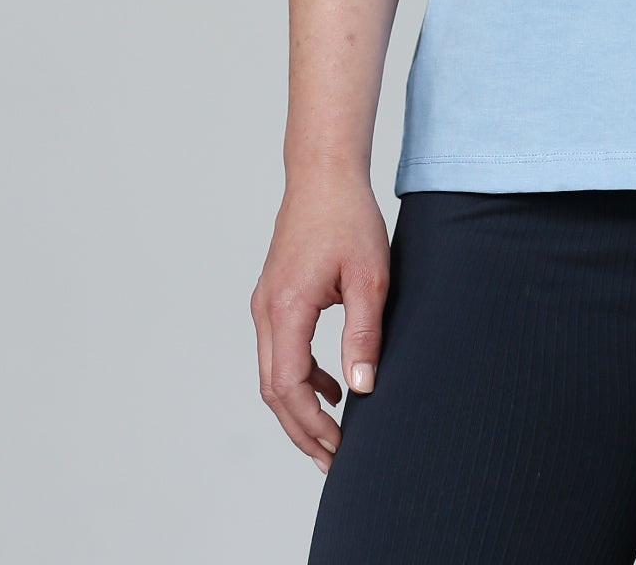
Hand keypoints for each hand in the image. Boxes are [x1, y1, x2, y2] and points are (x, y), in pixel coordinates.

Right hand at [250, 173, 389, 473]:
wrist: (324, 174)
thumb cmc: (349, 218)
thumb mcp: (369, 277)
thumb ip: (363, 333)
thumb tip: (362, 389)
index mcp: (286, 308)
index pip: (288, 387)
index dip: (311, 425)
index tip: (339, 449)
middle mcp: (266, 311)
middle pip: (274, 391)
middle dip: (303, 430)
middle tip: (335, 460)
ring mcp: (266, 305)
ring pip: (274, 375)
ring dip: (301, 408)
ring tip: (335, 436)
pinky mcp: (274, 298)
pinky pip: (281, 352)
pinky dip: (302, 379)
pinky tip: (334, 387)